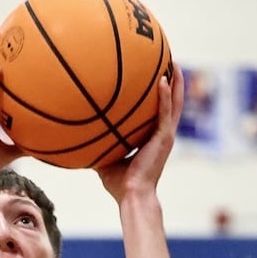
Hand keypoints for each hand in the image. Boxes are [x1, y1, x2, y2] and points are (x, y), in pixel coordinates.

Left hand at [95, 63, 183, 203]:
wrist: (132, 196)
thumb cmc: (119, 184)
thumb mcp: (106, 160)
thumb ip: (100, 144)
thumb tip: (79, 136)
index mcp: (152, 140)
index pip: (159, 114)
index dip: (160, 96)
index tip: (156, 78)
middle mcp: (163, 136)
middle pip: (173, 104)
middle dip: (173, 83)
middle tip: (170, 62)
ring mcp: (166, 137)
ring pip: (176, 105)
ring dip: (177, 83)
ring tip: (174, 62)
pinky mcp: (164, 139)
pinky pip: (165, 113)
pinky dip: (165, 97)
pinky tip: (162, 80)